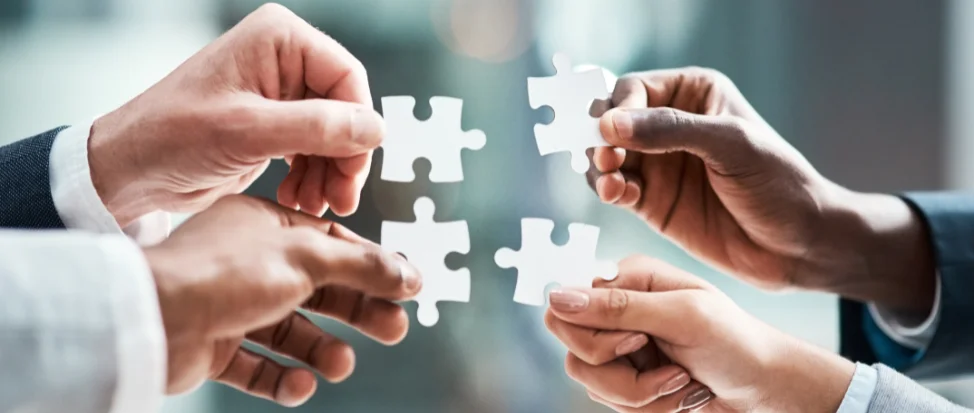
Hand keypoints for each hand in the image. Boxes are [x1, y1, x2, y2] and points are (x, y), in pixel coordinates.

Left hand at [89, 4, 379, 224]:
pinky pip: (314, 149)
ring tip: (315, 205)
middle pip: (345, 109)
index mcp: (279, 40)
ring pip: (334, 134)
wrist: (130, 169)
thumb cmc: (172, 136)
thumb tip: (375, 129)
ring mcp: (280, 93)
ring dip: (330, 173)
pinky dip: (313, 176)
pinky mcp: (274, 124)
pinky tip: (299, 198)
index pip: (347, 77)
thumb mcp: (249, 131)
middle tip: (340, 198)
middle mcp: (283, 60)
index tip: (355, 168)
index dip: (357, 125)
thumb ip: (318, 127)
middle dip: (344, 157)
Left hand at [142, 195, 420, 406]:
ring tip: (341, 364)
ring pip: (289, 331)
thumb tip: (408, 274)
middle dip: (357, 311)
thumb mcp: (307, 257)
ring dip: (321, 350)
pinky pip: (257, 367)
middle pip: (317, 287)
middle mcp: (248, 263)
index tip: (406, 286)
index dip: (371, 265)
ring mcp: (228, 306)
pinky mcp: (212, 347)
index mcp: (265, 225)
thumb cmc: (221, 273)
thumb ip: (363, 266)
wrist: (149, 318)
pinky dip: (281, 379)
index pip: (331, 242)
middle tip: (394, 328)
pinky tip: (299, 386)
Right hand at [545, 256, 854, 412]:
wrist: (766, 388)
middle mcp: (618, 308)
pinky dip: (647, 406)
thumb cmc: (734, 342)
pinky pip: (607, 398)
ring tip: (681, 385)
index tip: (641, 342)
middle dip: (619, 373)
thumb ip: (617, 308)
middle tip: (667, 371)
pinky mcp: (627, 376)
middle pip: (572, 346)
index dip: (597, 334)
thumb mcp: (680, 317)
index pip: (567, 304)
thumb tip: (556, 296)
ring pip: (588, 378)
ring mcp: (620, 345)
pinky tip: (680, 394)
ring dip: (639, 395)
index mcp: (628, 277)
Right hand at [590, 67, 934, 310]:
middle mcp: (668, 126)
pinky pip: (615, 189)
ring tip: (610, 181)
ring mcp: (657, 165)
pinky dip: (608, 190)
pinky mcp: (651, 201)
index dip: (618, 107)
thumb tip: (611, 124)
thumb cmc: (779, 184)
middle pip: (611, 121)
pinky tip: (617, 195)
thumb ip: (670, 130)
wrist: (797, 245)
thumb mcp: (731, 144)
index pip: (635, 90)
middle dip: (600, 137)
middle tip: (607, 158)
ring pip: (605, 156)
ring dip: (599, 165)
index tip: (612, 130)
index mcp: (693, 95)